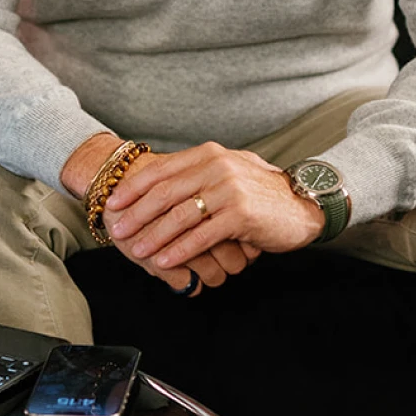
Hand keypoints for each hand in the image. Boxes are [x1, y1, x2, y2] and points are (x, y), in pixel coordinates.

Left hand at [105, 142, 324, 274]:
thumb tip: (159, 186)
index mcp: (209, 154)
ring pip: (180, 215)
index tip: (113, 203)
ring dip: (153, 235)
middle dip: (137, 213)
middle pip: (165, 192)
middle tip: (117, 230)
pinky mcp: (240, 214)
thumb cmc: (259, 193)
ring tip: (135, 250)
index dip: (134, 187)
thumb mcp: (227, 172)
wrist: (301, 205)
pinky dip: (179, 250)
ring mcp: (229, 189)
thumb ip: (197, 174)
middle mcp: (217, 166)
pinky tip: (164, 260)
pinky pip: (201, 235)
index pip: (162, 169)